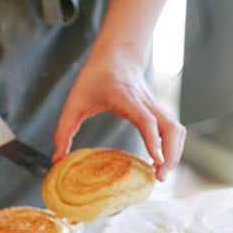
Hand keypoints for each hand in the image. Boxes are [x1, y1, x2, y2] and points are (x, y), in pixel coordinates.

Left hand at [52, 49, 185, 180]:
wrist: (117, 54)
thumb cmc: (94, 77)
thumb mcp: (73, 102)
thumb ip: (63, 130)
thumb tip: (56, 160)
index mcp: (125, 97)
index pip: (145, 120)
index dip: (152, 140)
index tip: (156, 160)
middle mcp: (145, 102)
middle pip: (170, 127)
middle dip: (170, 154)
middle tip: (159, 177)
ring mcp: (155, 105)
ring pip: (176, 129)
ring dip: (174, 152)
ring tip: (160, 174)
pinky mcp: (158, 110)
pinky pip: (172, 129)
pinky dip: (172, 146)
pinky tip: (160, 163)